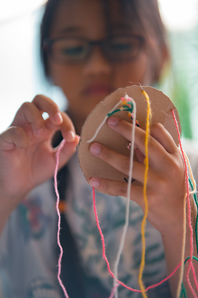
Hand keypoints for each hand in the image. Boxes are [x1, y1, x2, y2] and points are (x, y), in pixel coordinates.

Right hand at [0, 95, 78, 210]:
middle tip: (57, 121)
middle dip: (52, 106)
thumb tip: (77, 137)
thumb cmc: (35, 171)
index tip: (70, 137)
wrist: (17, 186)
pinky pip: (13, 130)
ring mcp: (18, 129)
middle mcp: (31, 125)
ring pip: (26, 106)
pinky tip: (24, 146)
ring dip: (37, 118)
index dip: (66, 123)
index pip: (57, 115)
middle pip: (40, 99)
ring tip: (41, 135)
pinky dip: (21, 136)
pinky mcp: (5, 139)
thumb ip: (67, 150)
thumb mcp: (56, 161)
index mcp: (45, 128)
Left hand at [88, 116, 185, 233]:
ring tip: (93, 147)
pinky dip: (106, 184)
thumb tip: (132, 140)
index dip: (142, 124)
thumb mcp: (171, 167)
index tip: (128, 118)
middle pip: (144, 143)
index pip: (159, 133)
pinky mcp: (146, 198)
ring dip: (108, 154)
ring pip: (128, 164)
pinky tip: (92, 179)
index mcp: (175, 156)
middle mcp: (168, 166)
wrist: (178, 217)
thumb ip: (156, 153)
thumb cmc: (172, 187)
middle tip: (109, 121)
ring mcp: (157, 182)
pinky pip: (122, 188)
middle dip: (125, 129)